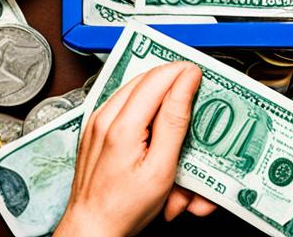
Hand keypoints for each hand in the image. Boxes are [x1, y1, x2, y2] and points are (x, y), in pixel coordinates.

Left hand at [54, 62, 214, 236]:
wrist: (91, 228)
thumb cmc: (123, 208)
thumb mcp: (161, 169)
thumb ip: (174, 121)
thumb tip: (186, 83)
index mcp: (122, 125)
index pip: (158, 78)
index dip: (183, 72)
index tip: (201, 76)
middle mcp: (105, 117)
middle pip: (147, 78)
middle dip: (173, 83)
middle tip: (194, 94)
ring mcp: (97, 121)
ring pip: (136, 88)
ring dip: (159, 95)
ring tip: (176, 113)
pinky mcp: (95, 127)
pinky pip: (124, 103)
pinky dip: (144, 109)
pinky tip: (155, 130)